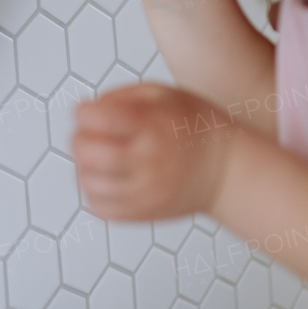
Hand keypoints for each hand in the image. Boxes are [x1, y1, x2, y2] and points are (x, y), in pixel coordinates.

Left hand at [73, 83, 237, 221]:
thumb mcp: (163, 94)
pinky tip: (105, 177)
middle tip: (89, 133)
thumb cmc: (194, 127)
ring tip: (98, 155)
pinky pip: (99, 207)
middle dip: (79, 138)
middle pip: (87, 153)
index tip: (87, 111)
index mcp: (152, 127)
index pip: (97, 119)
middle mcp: (148, 162)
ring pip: (87, 182)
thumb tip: (84, 111)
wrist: (228, 171)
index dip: (84, 112)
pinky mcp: (142, 214)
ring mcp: (145, 193)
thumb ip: (120, 97)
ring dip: (84, 165)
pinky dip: (93, 191)